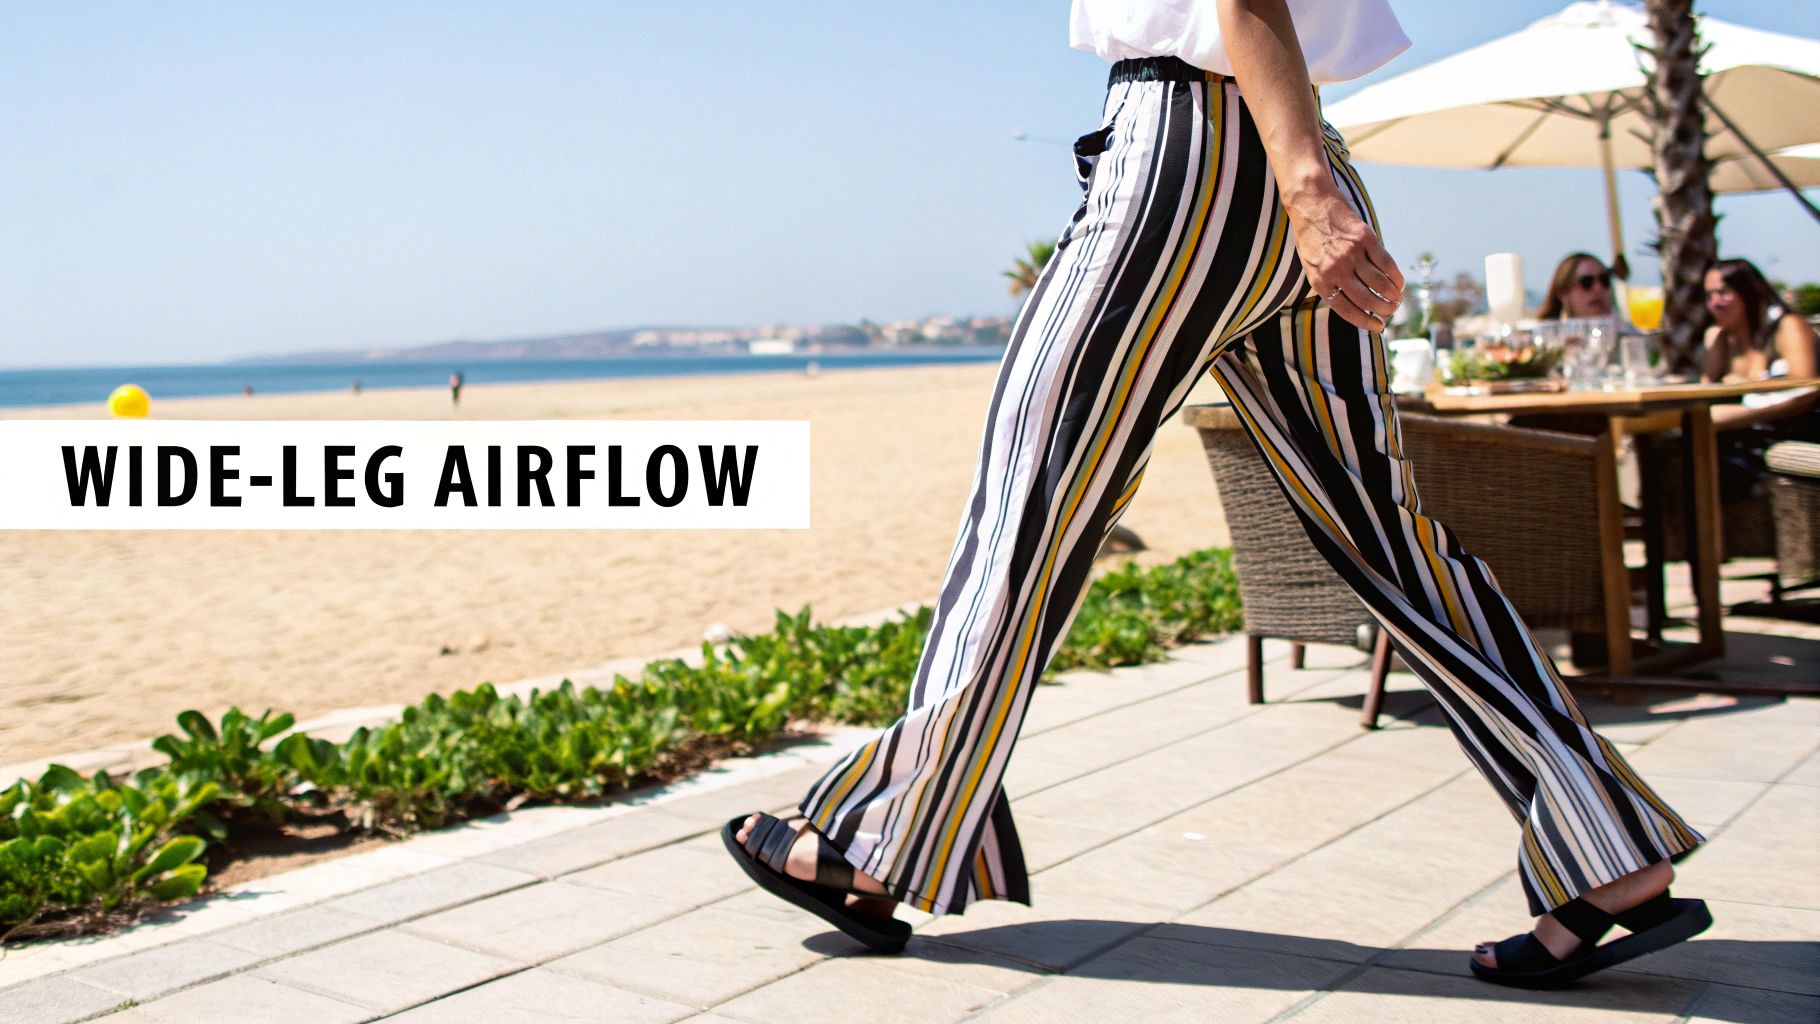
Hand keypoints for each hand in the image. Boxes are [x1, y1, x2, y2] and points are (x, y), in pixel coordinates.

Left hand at [1286, 189, 1403, 333]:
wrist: (1311, 204)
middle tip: (1391, 311)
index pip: (1346, 310)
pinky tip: (1400, 283)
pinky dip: (1396, 276)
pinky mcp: (1365, 238)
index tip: (1378, 326)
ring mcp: (1351, 253)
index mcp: (1320, 281)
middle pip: (1366, 299)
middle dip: (1383, 310)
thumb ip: (1329, 284)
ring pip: (1379, 283)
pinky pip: (1386, 263)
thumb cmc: (1311, 238)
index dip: (1365, 321)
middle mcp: (1335, 269)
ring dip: (1393, 295)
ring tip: (1397, 299)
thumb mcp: (1311, 266)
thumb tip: (1354, 305)